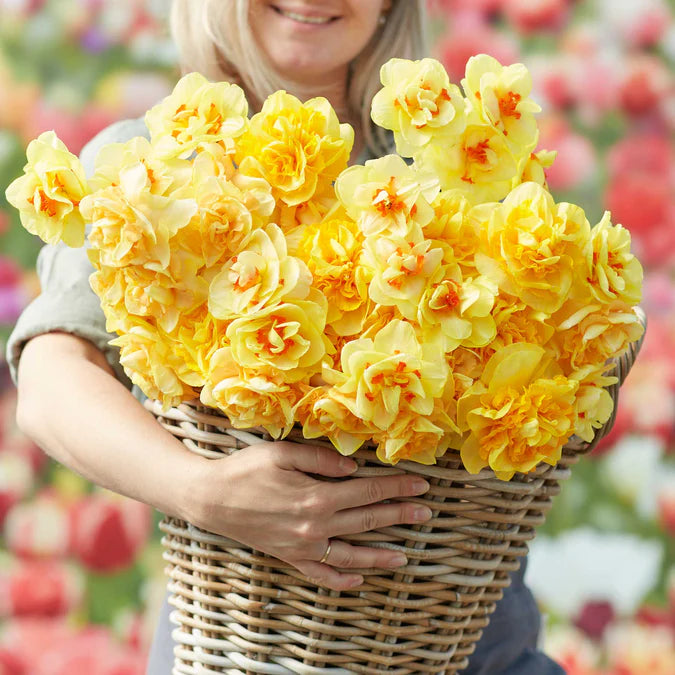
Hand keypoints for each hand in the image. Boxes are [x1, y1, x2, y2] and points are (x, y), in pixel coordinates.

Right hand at [188, 440, 431, 590]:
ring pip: (352, 554)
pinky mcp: (289, 557)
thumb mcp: (283, 453)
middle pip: (367, 521)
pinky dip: (342, 579)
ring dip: (381, 554)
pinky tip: (359, 579)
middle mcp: (316, 525)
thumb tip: (354, 467)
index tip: (420, 484)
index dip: (396, 487)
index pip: (368, 490)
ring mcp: (303, 546)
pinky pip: (321, 574)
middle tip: (425, 513)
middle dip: (399, 515)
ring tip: (404, 556)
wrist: (209, 498)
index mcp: (318, 496)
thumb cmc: (245, 470)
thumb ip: (322, 461)